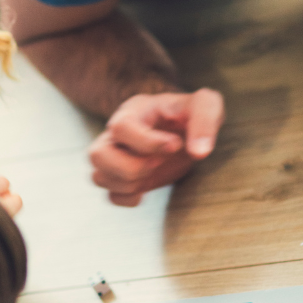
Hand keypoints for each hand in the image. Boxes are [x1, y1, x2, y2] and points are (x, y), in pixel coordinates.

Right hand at [89, 89, 224, 206]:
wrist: (184, 125)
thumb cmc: (191, 112)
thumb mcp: (205, 104)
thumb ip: (205, 122)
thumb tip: (200, 152)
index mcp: (134, 111)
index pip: (121, 127)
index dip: (147, 142)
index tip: (176, 145)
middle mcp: (116, 134)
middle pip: (96, 154)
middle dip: (131, 167)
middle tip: (158, 162)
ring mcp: (116, 156)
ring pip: (98, 177)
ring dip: (129, 183)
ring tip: (153, 172)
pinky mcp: (122, 177)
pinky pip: (110, 195)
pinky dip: (128, 198)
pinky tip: (148, 187)